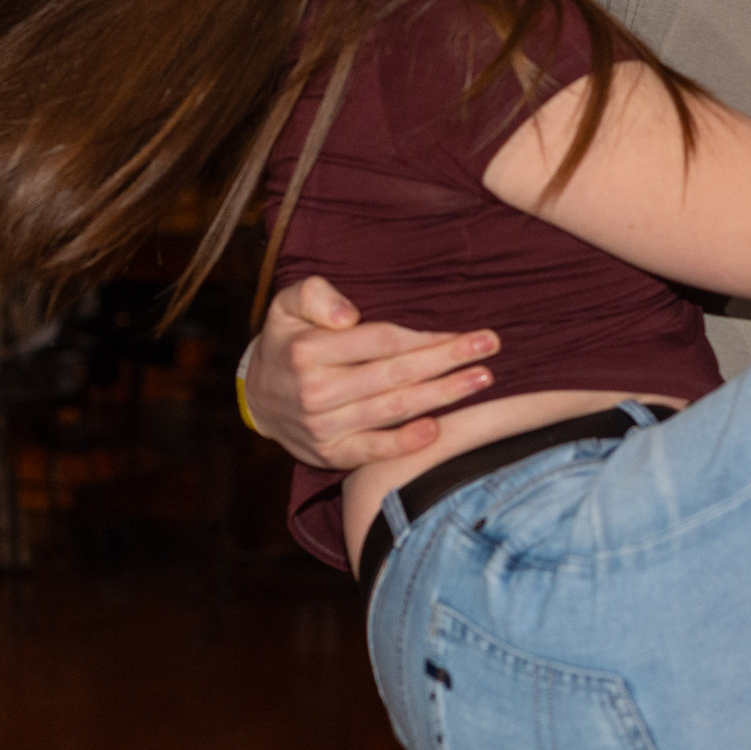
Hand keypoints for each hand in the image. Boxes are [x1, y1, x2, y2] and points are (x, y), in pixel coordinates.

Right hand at [244, 276, 494, 471]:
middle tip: (490, 348)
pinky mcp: (331, 454)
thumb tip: (347, 315)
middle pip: (395, 374)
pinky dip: (406, 443)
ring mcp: (324, 427)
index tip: (465, 332)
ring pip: (393, 409)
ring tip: (481, 379)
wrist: (260, 398)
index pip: (381, 342)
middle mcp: (316, 391)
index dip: (426, 337)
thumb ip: (314, 295)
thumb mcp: (286, 304)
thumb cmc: (287, 341)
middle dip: (447, 360)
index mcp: (308, 351)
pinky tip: (438, 429)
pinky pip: (374, 450)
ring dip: (442, 395)